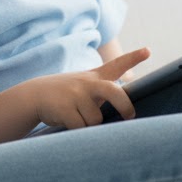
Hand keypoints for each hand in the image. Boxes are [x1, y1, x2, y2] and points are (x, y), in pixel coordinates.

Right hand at [27, 47, 151, 129]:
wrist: (34, 95)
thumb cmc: (67, 95)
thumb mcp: (84, 87)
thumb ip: (103, 94)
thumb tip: (126, 117)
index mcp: (95, 77)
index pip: (116, 65)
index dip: (133, 58)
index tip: (147, 50)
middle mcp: (87, 83)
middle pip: (113, 92)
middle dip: (124, 105)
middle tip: (129, 116)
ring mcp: (75, 94)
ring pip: (96, 120)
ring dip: (89, 126)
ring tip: (76, 116)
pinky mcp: (65, 107)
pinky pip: (81, 127)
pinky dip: (77, 130)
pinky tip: (67, 121)